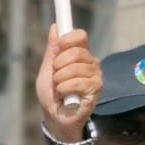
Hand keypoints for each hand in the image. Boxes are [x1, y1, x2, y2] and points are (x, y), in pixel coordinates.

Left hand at [36, 24, 100, 141]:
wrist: (54, 117)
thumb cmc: (51, 95)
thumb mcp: (47, 70)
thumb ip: (52, 50)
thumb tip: (55, 27)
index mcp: (79, 55)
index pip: (80, 36)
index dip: (68, 39)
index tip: (58, 47)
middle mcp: (91, 63)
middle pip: (77, 51)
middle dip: (59, 65)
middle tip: (55, 77)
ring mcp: (95, 75)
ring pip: (75, 68)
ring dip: (60, 80)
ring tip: (60, 89)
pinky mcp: (96, 88)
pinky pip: (78, 82)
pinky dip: (65, 89)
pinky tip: (65, 96)